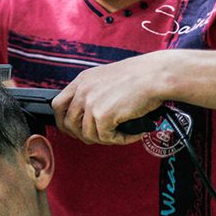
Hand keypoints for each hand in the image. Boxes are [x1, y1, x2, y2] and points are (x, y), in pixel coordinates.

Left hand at [52, 52, 166, 144]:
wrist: (156, 75)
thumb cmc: (141, 76)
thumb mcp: (108, 78)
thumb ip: (95, 93)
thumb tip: (90, 117)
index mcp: (82, 80)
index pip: (58, 104)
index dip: (64, 121)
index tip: (74, 129)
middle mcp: (82, 90)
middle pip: (68, 123)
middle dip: (81, 135)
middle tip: (100, 137)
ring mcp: (91, 103)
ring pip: (88, 135)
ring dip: (106, 138)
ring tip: (123, 133)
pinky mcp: (103, 116)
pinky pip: (106, 138)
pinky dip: (121, 140)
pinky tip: (133, 133)